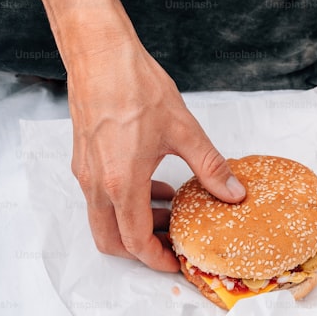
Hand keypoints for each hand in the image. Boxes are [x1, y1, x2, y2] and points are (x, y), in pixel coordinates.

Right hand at [66, 26, 245, 270]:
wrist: (99, 53)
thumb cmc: (135, 86)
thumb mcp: (184, 130)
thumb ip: (210, 167)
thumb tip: (232, 194)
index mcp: (121, 183)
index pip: (135, 242)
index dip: (158, 259)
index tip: (178, 261)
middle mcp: (96, 184)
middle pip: (111, 240)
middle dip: (141, 249)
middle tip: (172, 242)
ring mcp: (86, 172)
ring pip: (105, 218)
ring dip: (135, 222)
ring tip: (170, 208)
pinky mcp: (84, 158)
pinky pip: (101, 195)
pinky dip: (125, 200)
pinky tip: (154, 181)